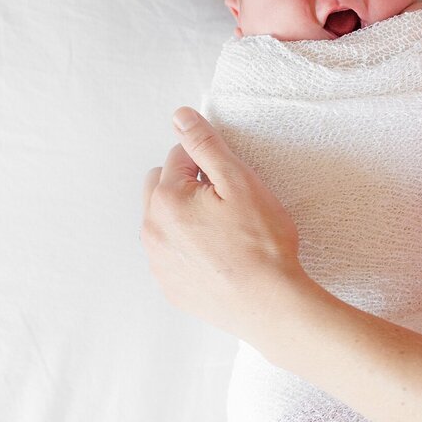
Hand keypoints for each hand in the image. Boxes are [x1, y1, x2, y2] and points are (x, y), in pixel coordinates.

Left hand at [141, 107, 305, 342]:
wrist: (270, 304)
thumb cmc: (261, 244)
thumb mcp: (240, 181)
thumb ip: (205, 145)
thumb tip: (180, 116)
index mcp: (166, 199)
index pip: (179, 156)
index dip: (210, 164)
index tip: (232, 183)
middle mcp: (152, 230)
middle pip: (162, 186)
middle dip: (188, 185)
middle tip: (226, 204)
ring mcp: (158, 262)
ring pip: (164, 221)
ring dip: (185, 217)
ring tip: (223, 232)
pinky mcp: (170, 286)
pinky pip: (171, 254)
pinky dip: (189, 249)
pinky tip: (219, 257)